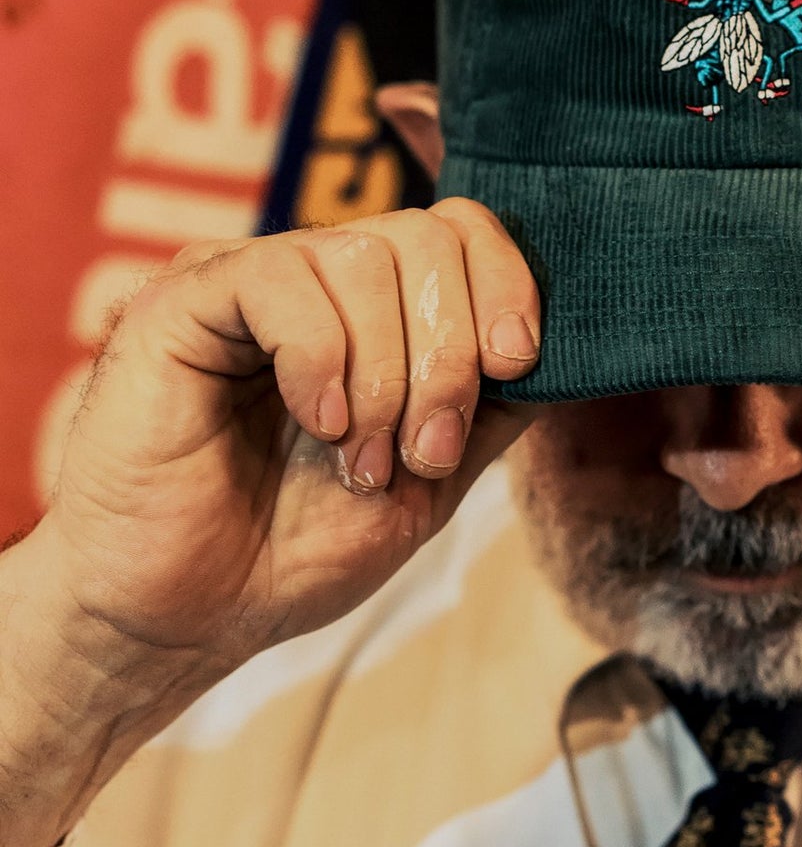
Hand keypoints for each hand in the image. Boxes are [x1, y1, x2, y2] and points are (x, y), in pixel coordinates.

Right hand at [0, 199, 538, 846]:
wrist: (189, 617)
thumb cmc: (299, 548)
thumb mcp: (435, 477)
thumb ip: (493, 406)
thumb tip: (571, 348)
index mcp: (378, 308)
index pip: (462, 229)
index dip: (506, 281)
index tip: (514, 362)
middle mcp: (318, 279)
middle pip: (425, 237)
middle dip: (449, 353)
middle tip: (427, 450)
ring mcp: (250, 280)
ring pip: (362, 257)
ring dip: (386, 375)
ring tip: (363, 461)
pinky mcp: (185, 300)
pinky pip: (281, 279)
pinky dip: (322, 360)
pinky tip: (320, 423)